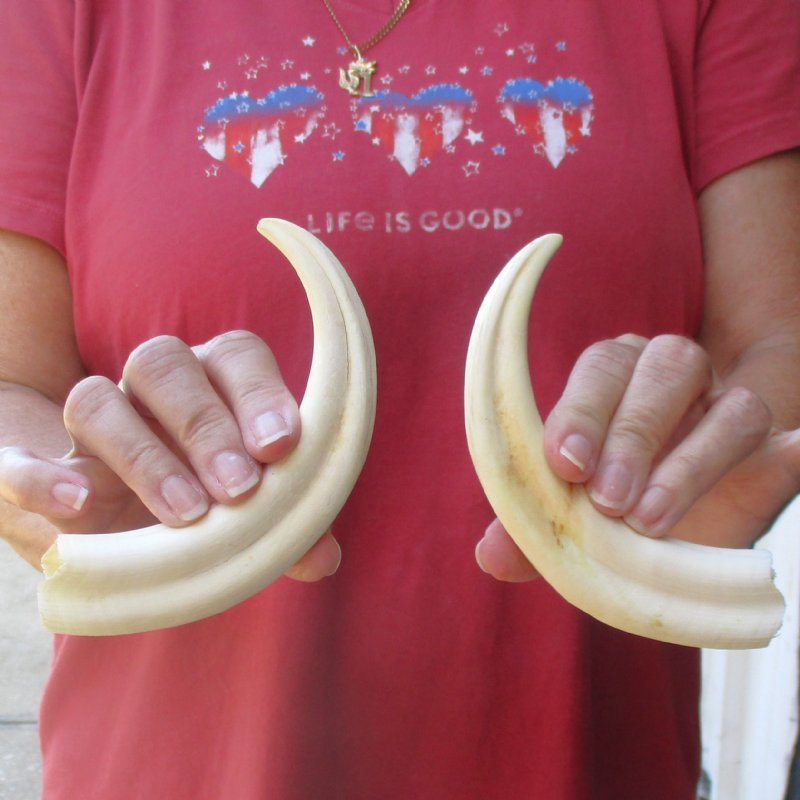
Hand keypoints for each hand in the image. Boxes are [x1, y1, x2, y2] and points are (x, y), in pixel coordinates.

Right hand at [0, 330, 340, 580]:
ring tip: (186, 514)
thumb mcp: (248, 521)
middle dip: (206, 425)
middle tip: (239, 489)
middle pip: (167, 366)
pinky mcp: (36, 468)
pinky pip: (16, 458)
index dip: (260, 393)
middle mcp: (152, 391)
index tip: (281, 446)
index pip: (237, 356)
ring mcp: (94, 425)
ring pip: (99, 399)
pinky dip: (38, 476)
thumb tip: (323, 558)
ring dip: (144, 454)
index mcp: (213, 385)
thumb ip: (286, 532)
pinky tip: (75, 505)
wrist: (118, 527)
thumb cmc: (205, 510)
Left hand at [476, 334, 799, 581]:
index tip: (564, 464)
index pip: (599, 369)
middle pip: (660, 368)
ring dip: (690, 460)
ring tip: (650, 519)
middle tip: (609, 500)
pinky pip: (784, 438)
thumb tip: (490, 556)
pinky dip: (785, 453)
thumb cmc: (616, 508)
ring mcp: (727, 405)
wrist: (693, 509)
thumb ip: (532, 531)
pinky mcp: (772, 445)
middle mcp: (671, 378)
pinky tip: (787, 456)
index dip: (581, 411)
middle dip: (632, 433)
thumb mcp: (572, 520)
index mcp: (615, 380)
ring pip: (727, 402)